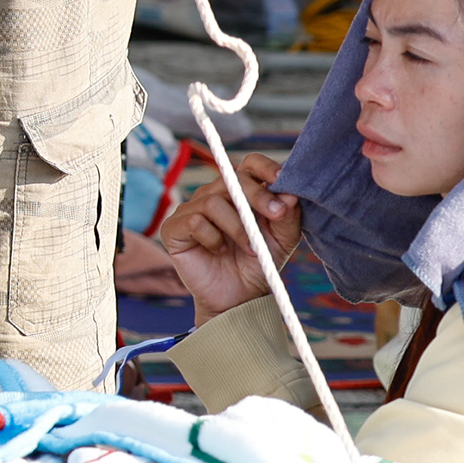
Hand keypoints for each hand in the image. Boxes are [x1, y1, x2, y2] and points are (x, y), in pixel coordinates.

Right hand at [159, 152, 299, 320]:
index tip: (281, 181)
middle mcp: (213, 195)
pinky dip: (213, 238)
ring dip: (238, 227)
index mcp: (241, 193)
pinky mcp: (173, 228)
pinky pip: (194, 221)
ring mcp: (191, 210)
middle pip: (231, 178)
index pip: (249, 164)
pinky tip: (219, 251)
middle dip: (257, 195)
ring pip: (213, 201)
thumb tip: (290, 193)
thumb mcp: (282, 240)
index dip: (264, 167)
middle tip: (276, 215)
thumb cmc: (258, 264)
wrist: (238, 298)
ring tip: (251, 249)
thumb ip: (288, 216)